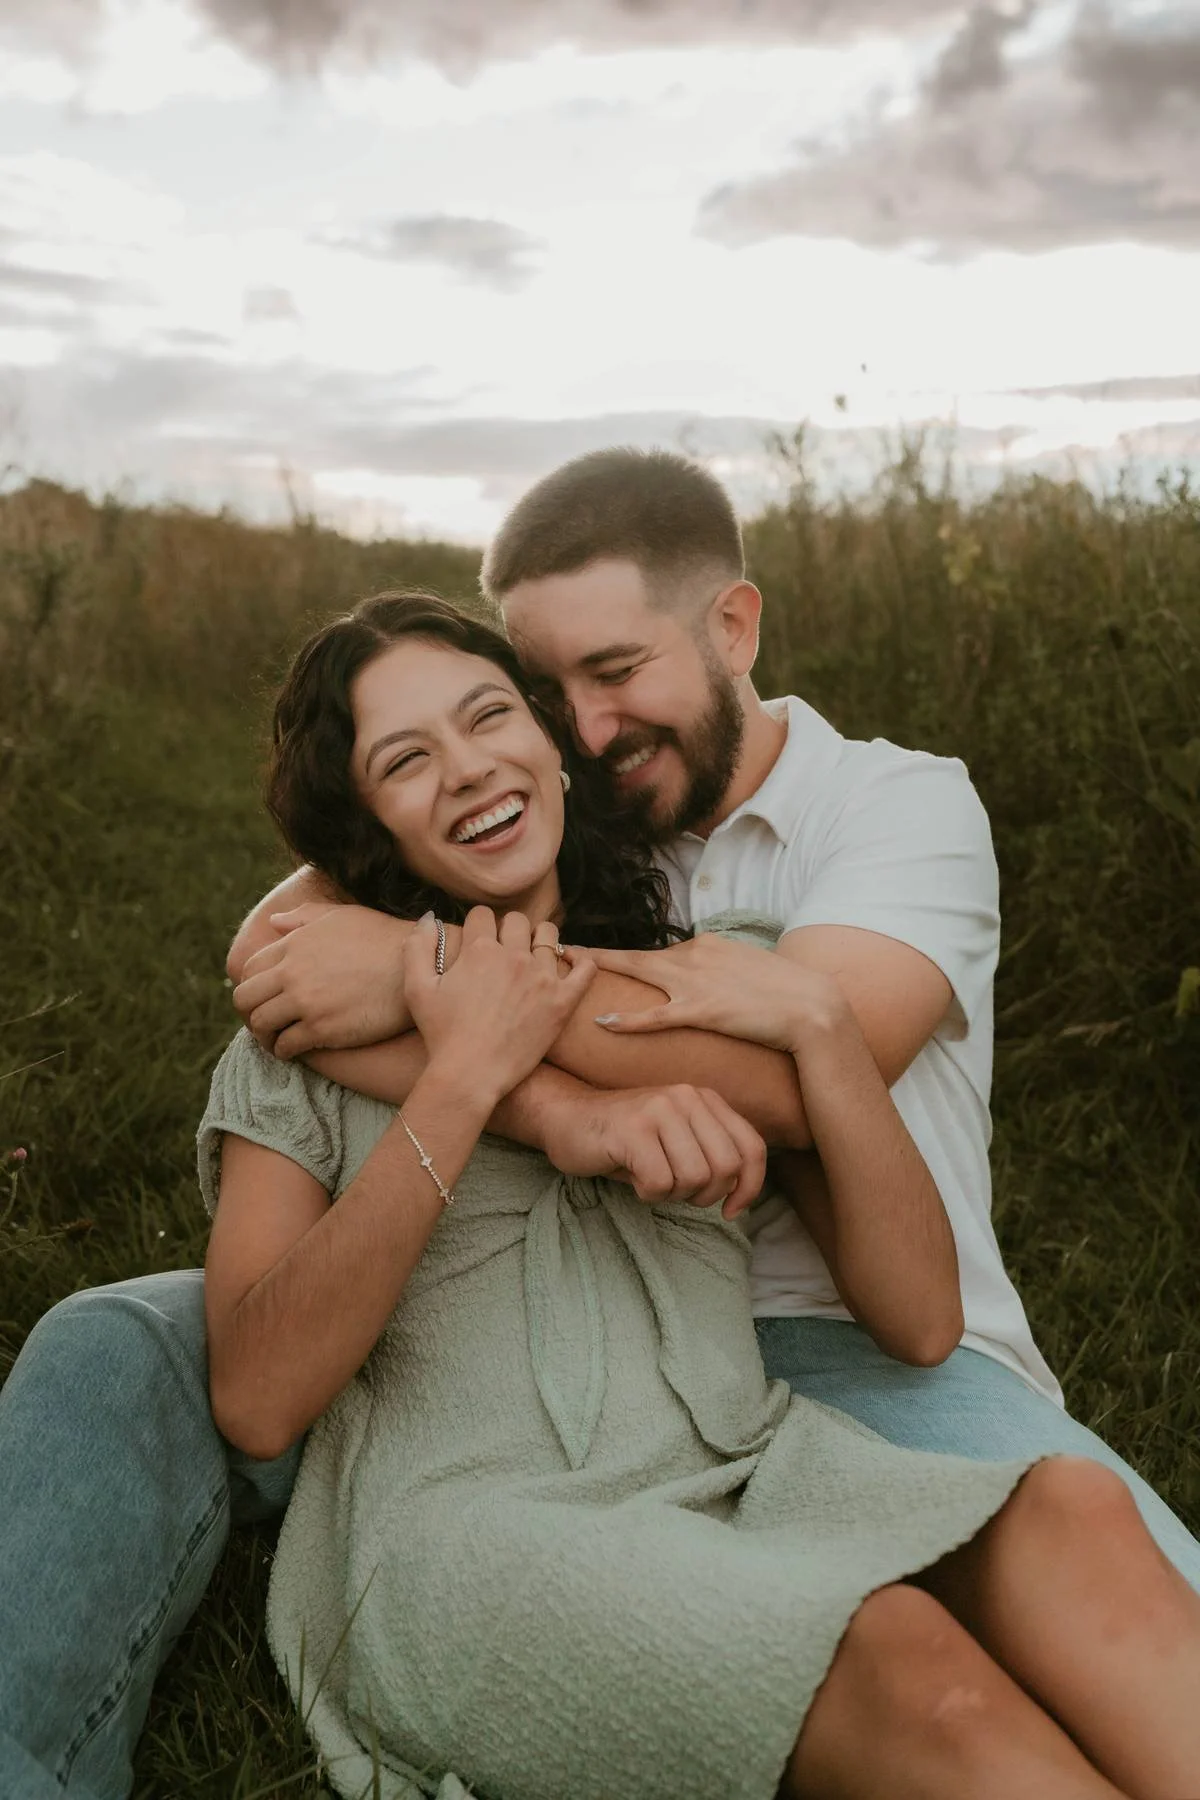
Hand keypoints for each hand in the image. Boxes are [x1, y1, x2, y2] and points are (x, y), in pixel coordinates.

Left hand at [233, 902, 410, 1057]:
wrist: (418, 966)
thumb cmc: (385, 938)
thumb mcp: (343, 916)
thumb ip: (304, 918)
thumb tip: (274, 922)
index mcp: (295, 944)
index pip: (250, 969)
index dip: (252, 986)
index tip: (263, 997)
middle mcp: (293, 972)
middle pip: (245, 997)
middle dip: (249, 1012)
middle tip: (263, 1021)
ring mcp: (306, 1001)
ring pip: (261, 1024)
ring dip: (265, 1035)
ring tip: (277, 1039)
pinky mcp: (323, 1028)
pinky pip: (286, 1045)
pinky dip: (284, 1051)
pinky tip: (294, 1050)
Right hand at [404, 909, 595, 1110]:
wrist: (471, 1074)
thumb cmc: (441, 1035)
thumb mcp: (417, 988)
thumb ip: (419, 947)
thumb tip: (429, 917)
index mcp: (479, 950)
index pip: (483, 914)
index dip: (477, 925)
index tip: (478, 940)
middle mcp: (513, 957)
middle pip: (517, 921)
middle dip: (507, 930)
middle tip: (503, 952)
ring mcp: (541, 978)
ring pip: (548, 936)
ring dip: (539, 940)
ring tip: (532, 955)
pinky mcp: (562, 1001)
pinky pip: (585, 967)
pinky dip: (580, 959)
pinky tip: (568, 963)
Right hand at [538, 1082, 766, 1218]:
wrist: (564, 1118)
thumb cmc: (624, 1140)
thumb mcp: (676, 1140)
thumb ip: (710, 1153)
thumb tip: (741, 1195)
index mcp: (704, 1099)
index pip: (751, 1148)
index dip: (750, 1187)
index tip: (731, 1211)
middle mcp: (687, 1097)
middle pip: (726, 1167)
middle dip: (705, 1195)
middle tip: (677, 1194)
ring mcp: (659, 1110)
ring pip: (695, 1178)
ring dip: (672, 1194)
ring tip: (650, 1179)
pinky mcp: (633, 1129)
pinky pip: (659, 1183)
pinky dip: (647, 1194)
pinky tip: (631, 1178)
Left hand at [587, 937, 849, 1054]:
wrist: (811, 1007)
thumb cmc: (783, 993)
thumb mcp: (744, 969)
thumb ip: (716, 971)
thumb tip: (700, 980)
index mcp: (704, 946)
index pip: (656, 954)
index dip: (624, 961)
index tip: (595, 960)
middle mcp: (694, 956)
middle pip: (633, 956)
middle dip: (593, 954)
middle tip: (556, 950)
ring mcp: (696, 982)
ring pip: (636, 974)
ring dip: (597, 972)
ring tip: (563, 972)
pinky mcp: (703, 1010)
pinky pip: (656, 1015)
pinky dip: (627, 1020)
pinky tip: (602, 1022)